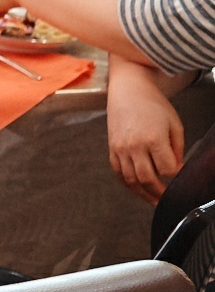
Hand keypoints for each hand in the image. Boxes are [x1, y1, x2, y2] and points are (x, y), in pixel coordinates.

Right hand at [108, 63, 186, 200]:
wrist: (128, 91)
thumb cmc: (153, 105)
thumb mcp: (174, 124)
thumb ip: (177, 149)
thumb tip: (176, 169)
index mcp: (153, 138)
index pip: (167, 169)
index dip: (176, 175)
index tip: (180, 175)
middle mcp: (134, 146)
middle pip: (148, 179)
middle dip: (160, 192)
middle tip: (169, 198)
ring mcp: (120, 149)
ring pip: (131, 180)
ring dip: (144, 193)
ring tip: (154, 200)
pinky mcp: (112, 149)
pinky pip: (119, 173)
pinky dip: (128, 184)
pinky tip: (138, 189)